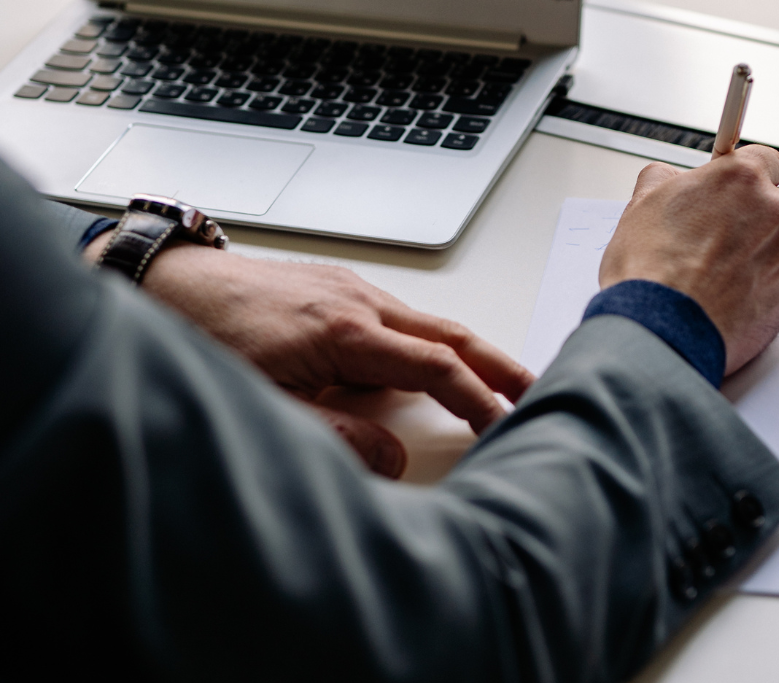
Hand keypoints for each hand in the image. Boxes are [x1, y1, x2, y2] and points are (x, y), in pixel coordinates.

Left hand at [84, 233, 534, 474]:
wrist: (170, 285)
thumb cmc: (211, 340)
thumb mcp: (270, 406)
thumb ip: (338, 436)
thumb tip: (394, 459)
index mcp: (347, 333)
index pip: (437, 367)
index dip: (478, 399)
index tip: (506, 424)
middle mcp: (360, 301)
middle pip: (452, 334)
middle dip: (500, 364)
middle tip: (537, 388)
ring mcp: (352, 288)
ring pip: (429, 323)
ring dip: (469, 351)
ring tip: (496, 382)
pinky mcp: (339, 287)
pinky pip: (401, 317)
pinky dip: (432, 341)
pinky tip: (429, 363)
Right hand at [599, 145, 778, 375]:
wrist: (662, 330)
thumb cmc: (650, 273)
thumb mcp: (640, 206)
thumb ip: (663, 179)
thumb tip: (666, 178)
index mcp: (739, 178)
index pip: (765, 159)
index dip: (745, 178)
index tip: (732, 191)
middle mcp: (773, 210)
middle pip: (776, 202)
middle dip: (752, 217)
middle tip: (714, 240)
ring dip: (755, 253)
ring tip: (714, 275)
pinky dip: (760, 285)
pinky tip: (726, 296)